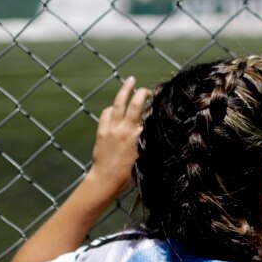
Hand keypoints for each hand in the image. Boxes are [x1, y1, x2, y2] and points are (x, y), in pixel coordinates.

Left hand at [88, 76, 150, 196]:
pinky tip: (115, 107)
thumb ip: (147, 142)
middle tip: (147, 89)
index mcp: (139, 137)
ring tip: (130, 80)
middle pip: (135, 104)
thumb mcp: (144, 158)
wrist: (105, 180)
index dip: (155, 106)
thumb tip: (153, 129)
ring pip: (118, 104)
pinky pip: (106, 113)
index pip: (150, 115)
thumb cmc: (128, 174)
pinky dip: (111, 108)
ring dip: (125, 90)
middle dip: (142, 93)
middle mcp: (125, 130)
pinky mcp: (102, 131)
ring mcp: (112, 129)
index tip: (160, 100)